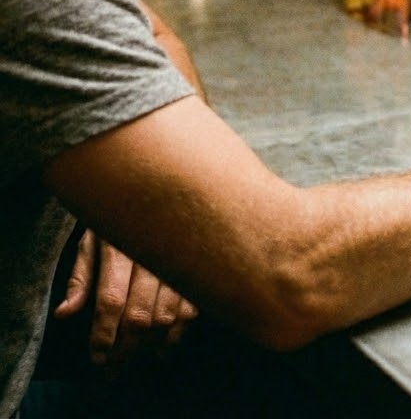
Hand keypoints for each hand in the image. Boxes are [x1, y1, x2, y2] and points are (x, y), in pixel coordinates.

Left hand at [53, 229, 197, 366]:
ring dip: (150, 345)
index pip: (111, 300)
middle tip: (114, 370)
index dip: (102, 334)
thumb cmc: (121, 216)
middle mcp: (152, 253)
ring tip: (137, 358)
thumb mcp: (93, 238)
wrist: (163, 188)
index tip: (97, 357)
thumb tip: (65, 313)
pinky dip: (178, 330)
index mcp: (121, 246)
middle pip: (139, 314)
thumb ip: (81, 276)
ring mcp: (178, 259)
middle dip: (124, 349)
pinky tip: (164, 342)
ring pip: (167, 315)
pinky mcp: (198, 264)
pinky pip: (191, 306)